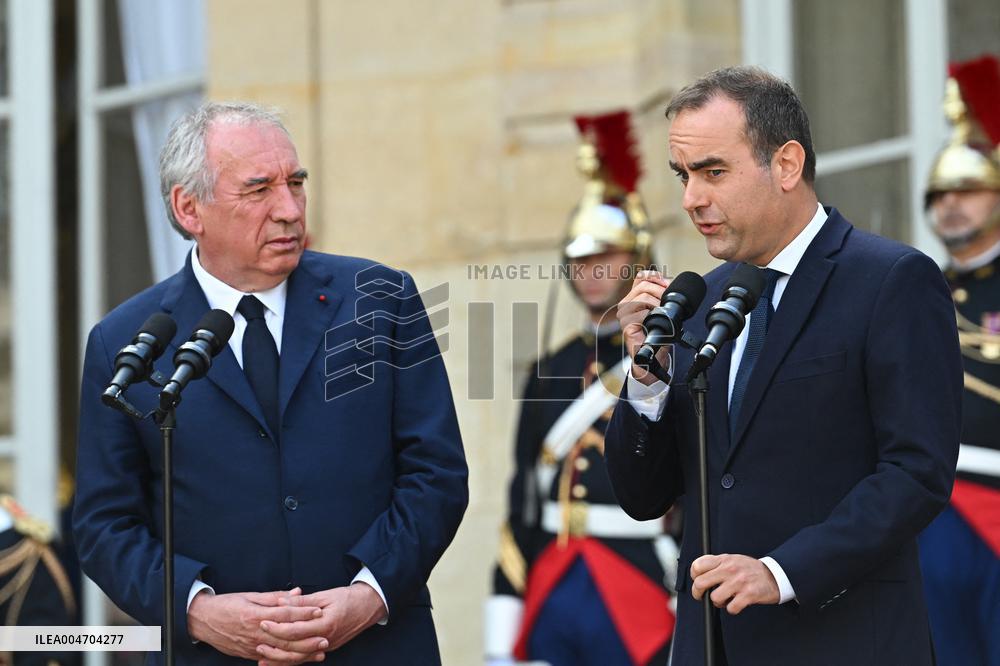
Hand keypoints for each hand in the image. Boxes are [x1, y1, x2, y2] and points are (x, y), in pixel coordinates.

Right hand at [187, 588, 324, 661]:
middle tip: (326, 637)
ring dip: (302, 654)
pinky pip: (271, 659)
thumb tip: (297, 592)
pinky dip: (287, 660)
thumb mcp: (250, 596)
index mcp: (256, 614)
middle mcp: (255, 632)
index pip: (284, 614)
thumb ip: (275, 597)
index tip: (319, 610)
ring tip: (318, 652)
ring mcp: (252, 646)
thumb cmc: (227, 605)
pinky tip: (299, 660)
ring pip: (281, 652)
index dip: (303, 612)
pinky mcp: (249, 654)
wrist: (203, 620)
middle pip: (286, 638)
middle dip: (307, 639)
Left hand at [256, 583, 386, 664]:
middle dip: (274, 646)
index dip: (277, 627)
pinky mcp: (328, 648)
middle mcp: (326, 639)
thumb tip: (281, 602)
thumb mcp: (325, 595)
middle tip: (257, 641)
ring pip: (300, 658)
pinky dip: (292, 661)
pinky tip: (279, 661)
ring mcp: (328, 646)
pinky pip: (307, 658)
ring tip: (262, 657)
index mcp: (325, 624)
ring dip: (280, 659)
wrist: (369, 606)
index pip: (296, 630)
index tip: (262, 622)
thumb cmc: (348, 598)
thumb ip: (302, 602)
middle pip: (295, 648)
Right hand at [617, 271, 670, 384]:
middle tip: (669, 300)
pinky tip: (657, 321)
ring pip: (642, 297)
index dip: (655, 276)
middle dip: (660, 290)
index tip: (667, 283)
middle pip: (643, 285)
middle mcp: (626, 304)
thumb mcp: (662, 309)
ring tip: (664, 311)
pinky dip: (652, 316)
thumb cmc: (657, 333)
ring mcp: (624, 315)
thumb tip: (670, 283)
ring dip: (657, 302)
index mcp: (633, 297)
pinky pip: (642, 313)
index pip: (641, 276)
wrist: (653, 354)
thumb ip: (662, 295)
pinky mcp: (626, 326)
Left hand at [690, 554, 779, 614]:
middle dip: (698, 593)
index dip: (694, 576)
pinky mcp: (748, 595)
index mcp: (724, 559)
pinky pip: (731, 608)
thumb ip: (716, 563)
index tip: (697, 581)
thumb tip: (697, 571)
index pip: (697, 565)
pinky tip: (736, 604)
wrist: (775, 575)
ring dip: (718, 602)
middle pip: (700, 583)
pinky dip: (732, 609)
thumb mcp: (732, 559)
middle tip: (701, 596)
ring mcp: (739, 582)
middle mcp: (729, 569)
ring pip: (714, 598)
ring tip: (726, 599)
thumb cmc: (751, 569)